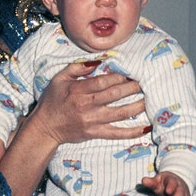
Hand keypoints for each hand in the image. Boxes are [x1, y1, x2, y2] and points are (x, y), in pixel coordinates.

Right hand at [27, 61, 149, 145]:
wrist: (45, 127)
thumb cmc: (52, 101)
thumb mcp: (59, 79)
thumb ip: (77, 67)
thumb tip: (98, 61)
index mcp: (79, 90)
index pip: (104, 81)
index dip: (120, 77)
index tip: (130, 73)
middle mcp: (87, 105)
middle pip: (116, 95)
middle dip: (133, 88)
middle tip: (145, 82)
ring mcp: (93, 121)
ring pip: (121, 113)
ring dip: (138, 106)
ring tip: (150, 99)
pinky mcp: (96, 133)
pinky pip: (117, 133)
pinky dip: (133, 132)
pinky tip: (147, 128)